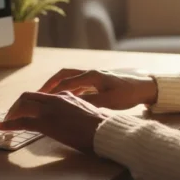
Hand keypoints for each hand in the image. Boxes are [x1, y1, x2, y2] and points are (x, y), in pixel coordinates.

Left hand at [0, 91, 108, 153]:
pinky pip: (21, 122)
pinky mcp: (45, 123)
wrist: (104, 130)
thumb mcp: (88, 114)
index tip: (25, 111)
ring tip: (5, 124)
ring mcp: (50, 110)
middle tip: (10, 117)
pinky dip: (9, 125)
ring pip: (23, 106)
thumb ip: (77, 113)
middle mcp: (56, 99)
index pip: (43, 95)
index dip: (30, 103)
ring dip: (11, 114)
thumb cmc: (101, 127)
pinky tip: (2, 128)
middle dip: (16, 106)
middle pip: (28, 96)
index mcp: (67, 95)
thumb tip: (73, 120)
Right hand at [37, 68, 157, 109]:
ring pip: (69, 79)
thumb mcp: (109, 101)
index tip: (39, 98)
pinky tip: (62, 100)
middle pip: (63, 75)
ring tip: (45, 98)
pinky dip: (66, 89)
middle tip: (36, 95)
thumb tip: (71, 106)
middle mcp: (90, 73)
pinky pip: (76, 83)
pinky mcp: (96, 82)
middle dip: (49, 84)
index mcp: (92, 76)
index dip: (51, 90)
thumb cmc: (128, 94)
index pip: (66, 81)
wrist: (143, 87)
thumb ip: (90, 102)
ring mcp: (93, 76)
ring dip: (57, 86)